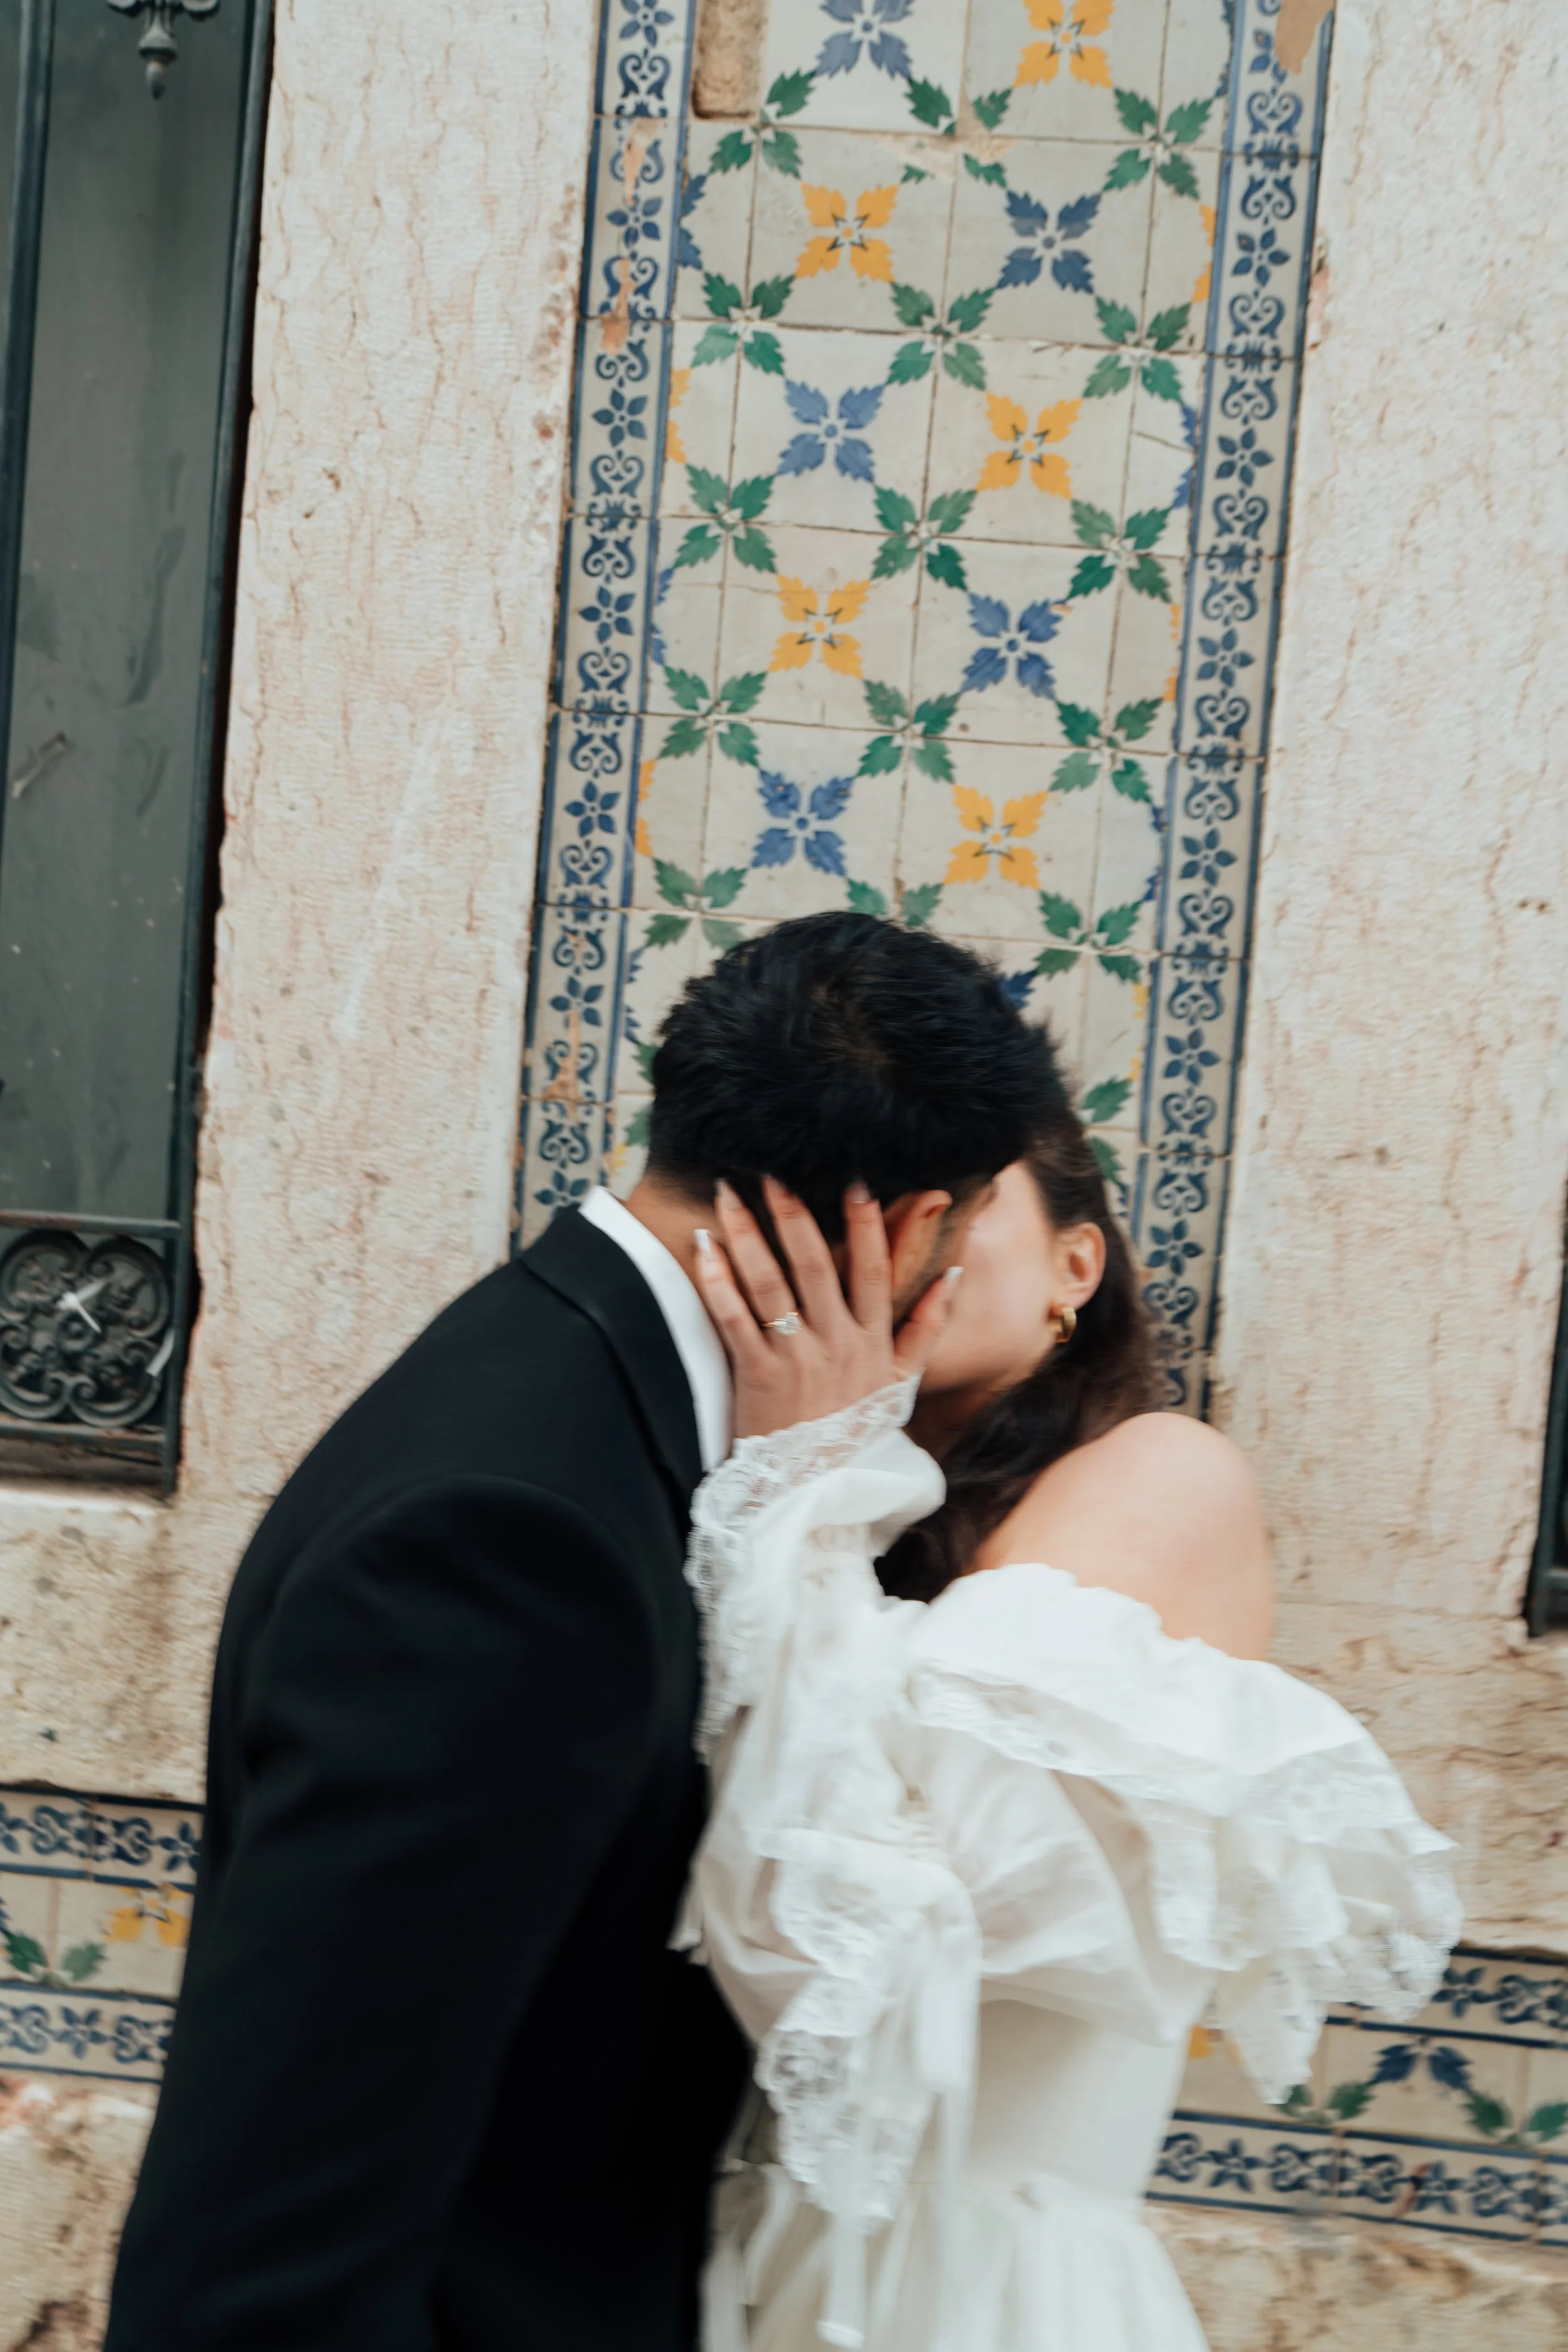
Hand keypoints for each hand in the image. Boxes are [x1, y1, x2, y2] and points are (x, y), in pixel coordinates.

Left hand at [693, 1177, 961, 1439]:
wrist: (815, 1493)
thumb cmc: (856, 1433)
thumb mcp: (902, 1383)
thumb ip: (927, 1328)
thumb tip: (951, 1276)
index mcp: (873, 1341)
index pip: (874, 1270)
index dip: (867, 1225)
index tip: (857, 1182)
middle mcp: (837, 1344)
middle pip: (815, 1265)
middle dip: (794, 1213)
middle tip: (773, 1171)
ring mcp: (795, 1358)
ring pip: (770, 1283)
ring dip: (747, 1234)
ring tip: (728, 1194)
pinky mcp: (756, 1375)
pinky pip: (733, 1318)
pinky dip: (716, 1281)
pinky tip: (702, 1246)